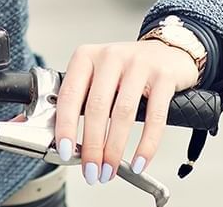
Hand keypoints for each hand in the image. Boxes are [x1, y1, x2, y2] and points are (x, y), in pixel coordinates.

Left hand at [54, 40, 199, 184]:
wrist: (167, 50)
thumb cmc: (125, 69)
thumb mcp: (97, 75)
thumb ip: (78, 100)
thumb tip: (55, 135)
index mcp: (86, 57)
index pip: (69, 95)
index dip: (66, 126)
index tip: (65, 151)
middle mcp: (110, 57)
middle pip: (96, 108)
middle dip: (92, 146)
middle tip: (91, 171)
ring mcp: (138, 65)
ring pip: (123, 114)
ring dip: (115, 150)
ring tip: (110, 170)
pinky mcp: (164, 77)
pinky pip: (155, 117)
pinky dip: (146, 145)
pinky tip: (140, 161)